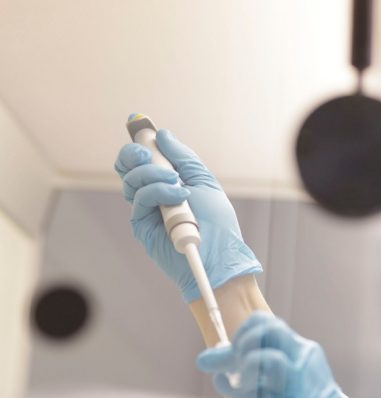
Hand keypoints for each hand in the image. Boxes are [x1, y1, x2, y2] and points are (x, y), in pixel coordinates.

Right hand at [113, 130, 261, 301]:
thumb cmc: (218, 224)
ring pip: (131, 179)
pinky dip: (158, 192)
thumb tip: (163, 135)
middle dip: (134, 153)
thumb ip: (184, 159)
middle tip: (147, 153)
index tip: (138, 122)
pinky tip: (178, 196)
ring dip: (153, 175)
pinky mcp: (141, 224)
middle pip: (128, 165)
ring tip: (178, 184)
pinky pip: (139, 198)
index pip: (145, 157)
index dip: (139, 140)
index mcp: (169, 181)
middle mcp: (154, 194)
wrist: (218, 257)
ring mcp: (146, 209)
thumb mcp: (205, 183)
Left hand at [196, 312, 380, 397]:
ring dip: (238, 357)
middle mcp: (304, 358)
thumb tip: (223, 368)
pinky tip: (229, 387)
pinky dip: (236, 379)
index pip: (271, 326)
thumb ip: (262, 381)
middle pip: (266, 326)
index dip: (244, 334)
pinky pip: (260, 373)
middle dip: (239, 338)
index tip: (230, 354)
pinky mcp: (291, 397)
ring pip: (263, 343)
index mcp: (306, 357)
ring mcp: (299, 376)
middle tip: (227, 363)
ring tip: (235, 380)